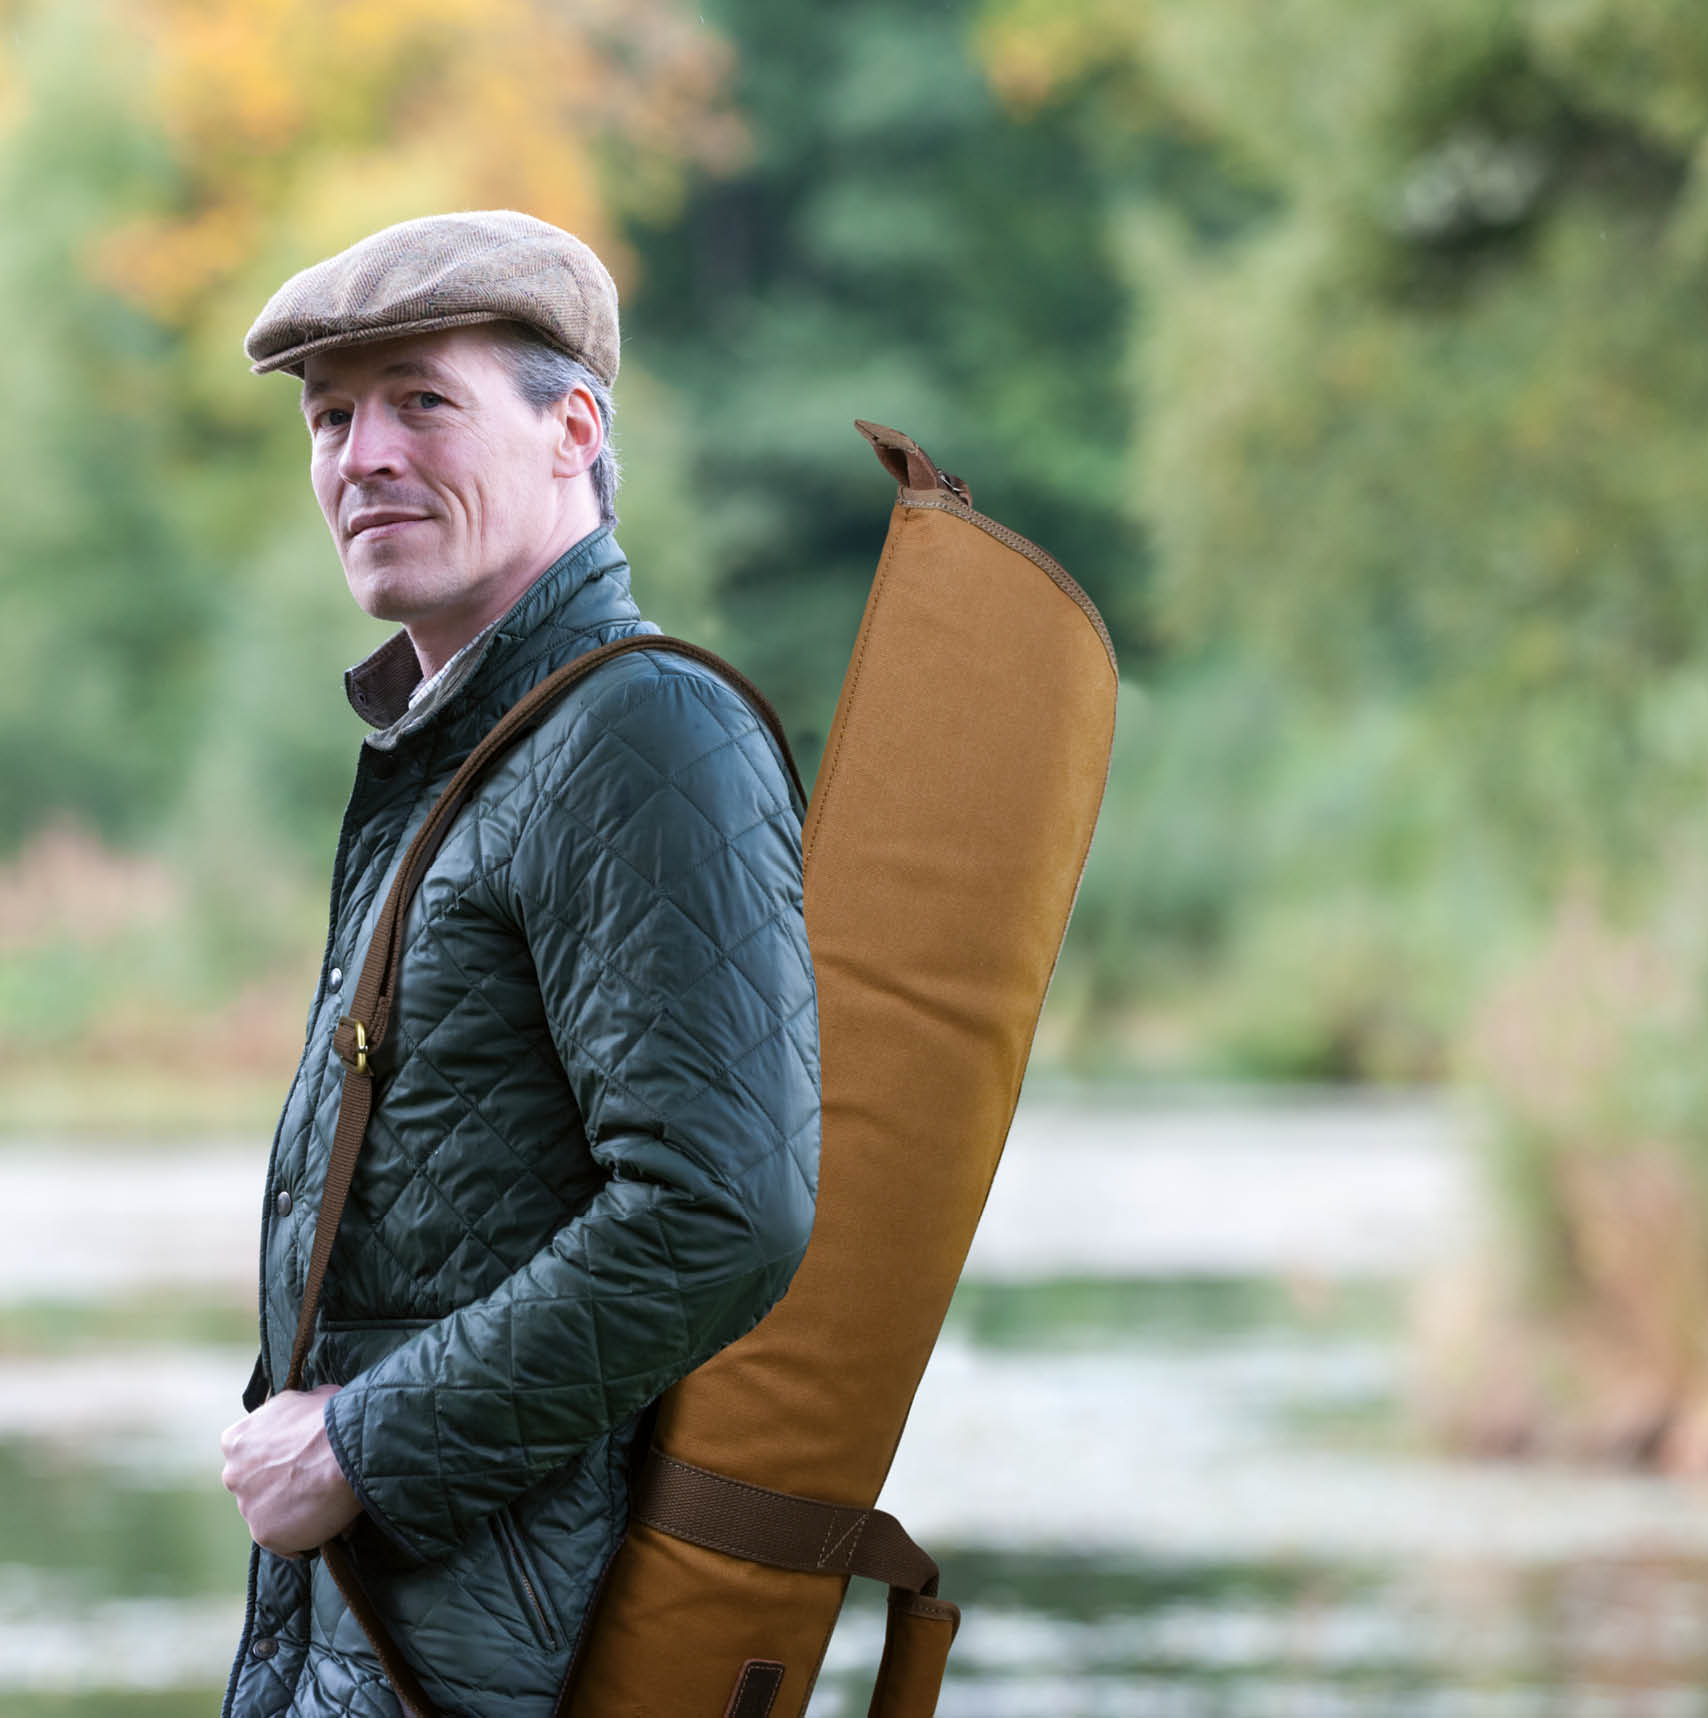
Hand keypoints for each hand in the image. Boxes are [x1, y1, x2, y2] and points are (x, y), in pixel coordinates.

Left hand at [220, 1384, 362, 1556]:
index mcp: (236, 1440)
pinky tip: (326, 1523)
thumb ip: (294, 1414)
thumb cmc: (332, 1419)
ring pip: (269, 1514)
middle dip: (279, 1485)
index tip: (299, 1457)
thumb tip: (307, 1414)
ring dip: (291, 1511)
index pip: (249, 1453)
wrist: (347, 1448)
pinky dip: (303, 1536)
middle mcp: (232, 1475)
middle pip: (255, 1486)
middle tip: (312, 1480)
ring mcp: (246, 1507)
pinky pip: (285, 1541)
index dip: (276, 1456)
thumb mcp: (308, 1399)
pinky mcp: (264, 1534)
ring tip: (325, 1502)